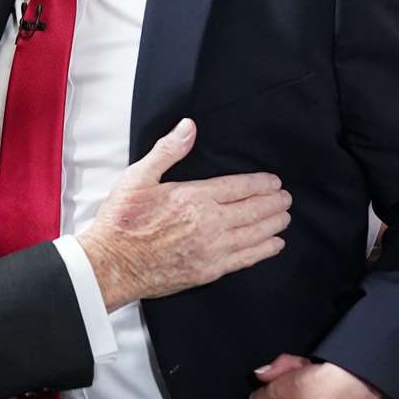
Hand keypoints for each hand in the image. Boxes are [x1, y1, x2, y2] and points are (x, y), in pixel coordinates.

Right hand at [78, 119, 289, 310]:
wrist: (111, 264)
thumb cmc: (122, 221)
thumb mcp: (139, 177)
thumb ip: (168, 150)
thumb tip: (188, 127)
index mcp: (194, 197)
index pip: (238, 187)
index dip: (260, 184)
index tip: (274, 182)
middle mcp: (208, 223)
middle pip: (252, 210)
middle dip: (273, 203)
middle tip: (287, 198)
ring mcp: (211, 249)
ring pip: (253, 234)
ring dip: (273, 224)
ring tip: (285, 217)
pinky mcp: (208, 271)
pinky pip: (244, 259)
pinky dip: (263, 251)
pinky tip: (274, 245)